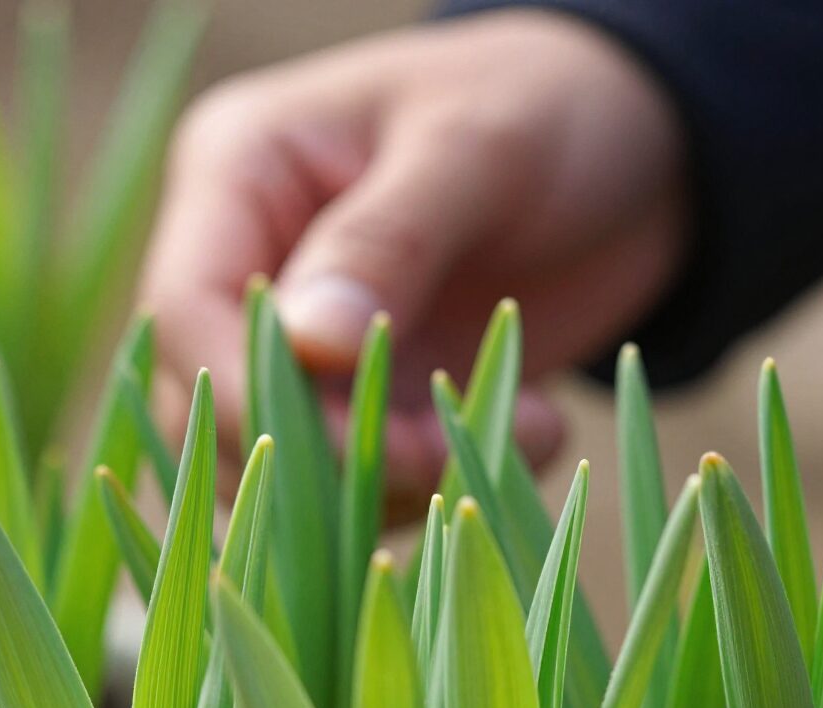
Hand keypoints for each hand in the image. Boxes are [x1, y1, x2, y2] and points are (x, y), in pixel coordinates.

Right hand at [139, 10, 689, 498]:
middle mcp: (251, 269)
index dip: (243, 394)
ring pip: (284, 473)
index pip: (183, 312)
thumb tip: (305, 345)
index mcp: (240, 176)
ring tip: (515, 433)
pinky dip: (444, 485)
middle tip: (441, 457)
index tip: (340, 441)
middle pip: (217, 412)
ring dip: (392, 488)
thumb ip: (387, 241)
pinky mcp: (364, 403)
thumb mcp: (475, 149)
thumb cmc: (547, 104)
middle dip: (324, 461)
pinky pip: (366, 484)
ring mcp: (305, 347)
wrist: (639, 149)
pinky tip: (533, 428)